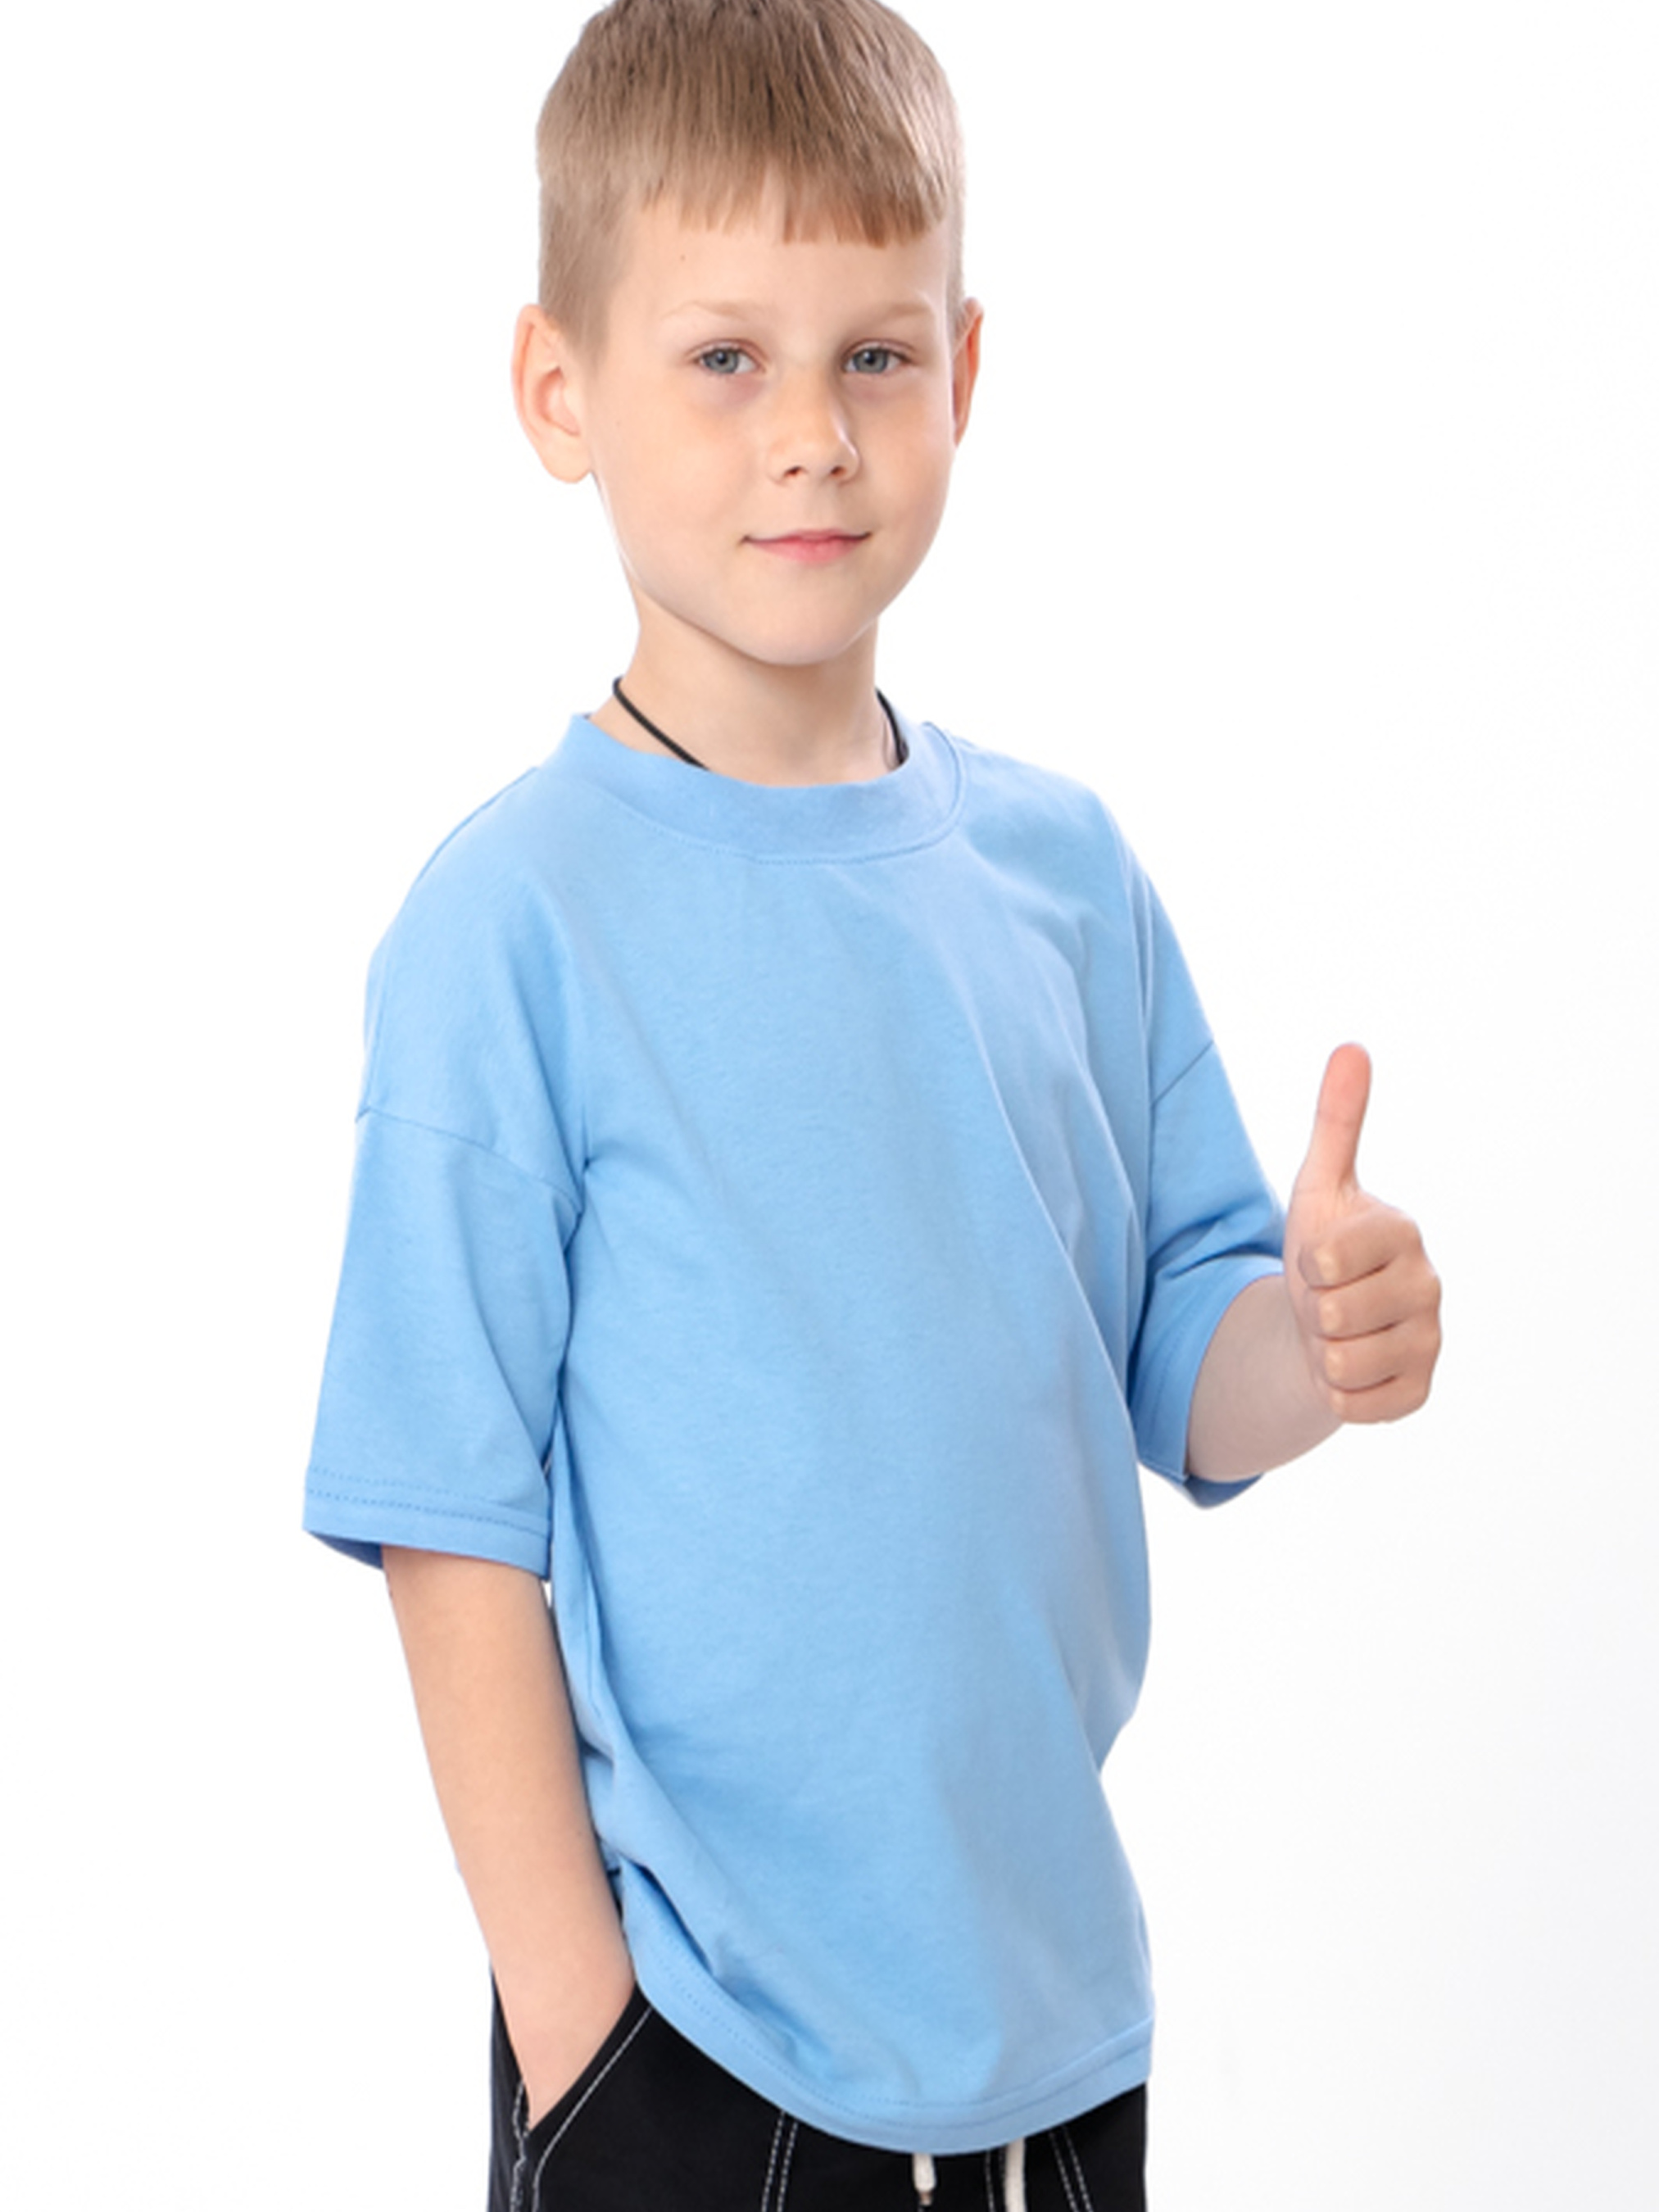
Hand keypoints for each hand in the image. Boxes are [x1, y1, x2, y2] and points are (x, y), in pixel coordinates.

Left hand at [1283, 1044, 1441, 1424]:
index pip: (1328, 1258)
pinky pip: (1355, 1405)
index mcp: (1402, 1234)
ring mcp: (1429, 1343)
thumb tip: (1352, 1046)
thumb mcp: (1318, 1186)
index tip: (1318, 1259)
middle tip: (1324, 1299)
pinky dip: (1337, 1392)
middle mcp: (1428, 1287)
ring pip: (1340, 1362)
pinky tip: (1349, 1367)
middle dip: (1310, 1310)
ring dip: (1320, 1351)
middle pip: (1331, 1313)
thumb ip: (1337, 1121)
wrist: (1324, 1324)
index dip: (1306, 1264)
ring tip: (1334, 1331)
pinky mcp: (1418, 1392)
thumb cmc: (1322, 1249)